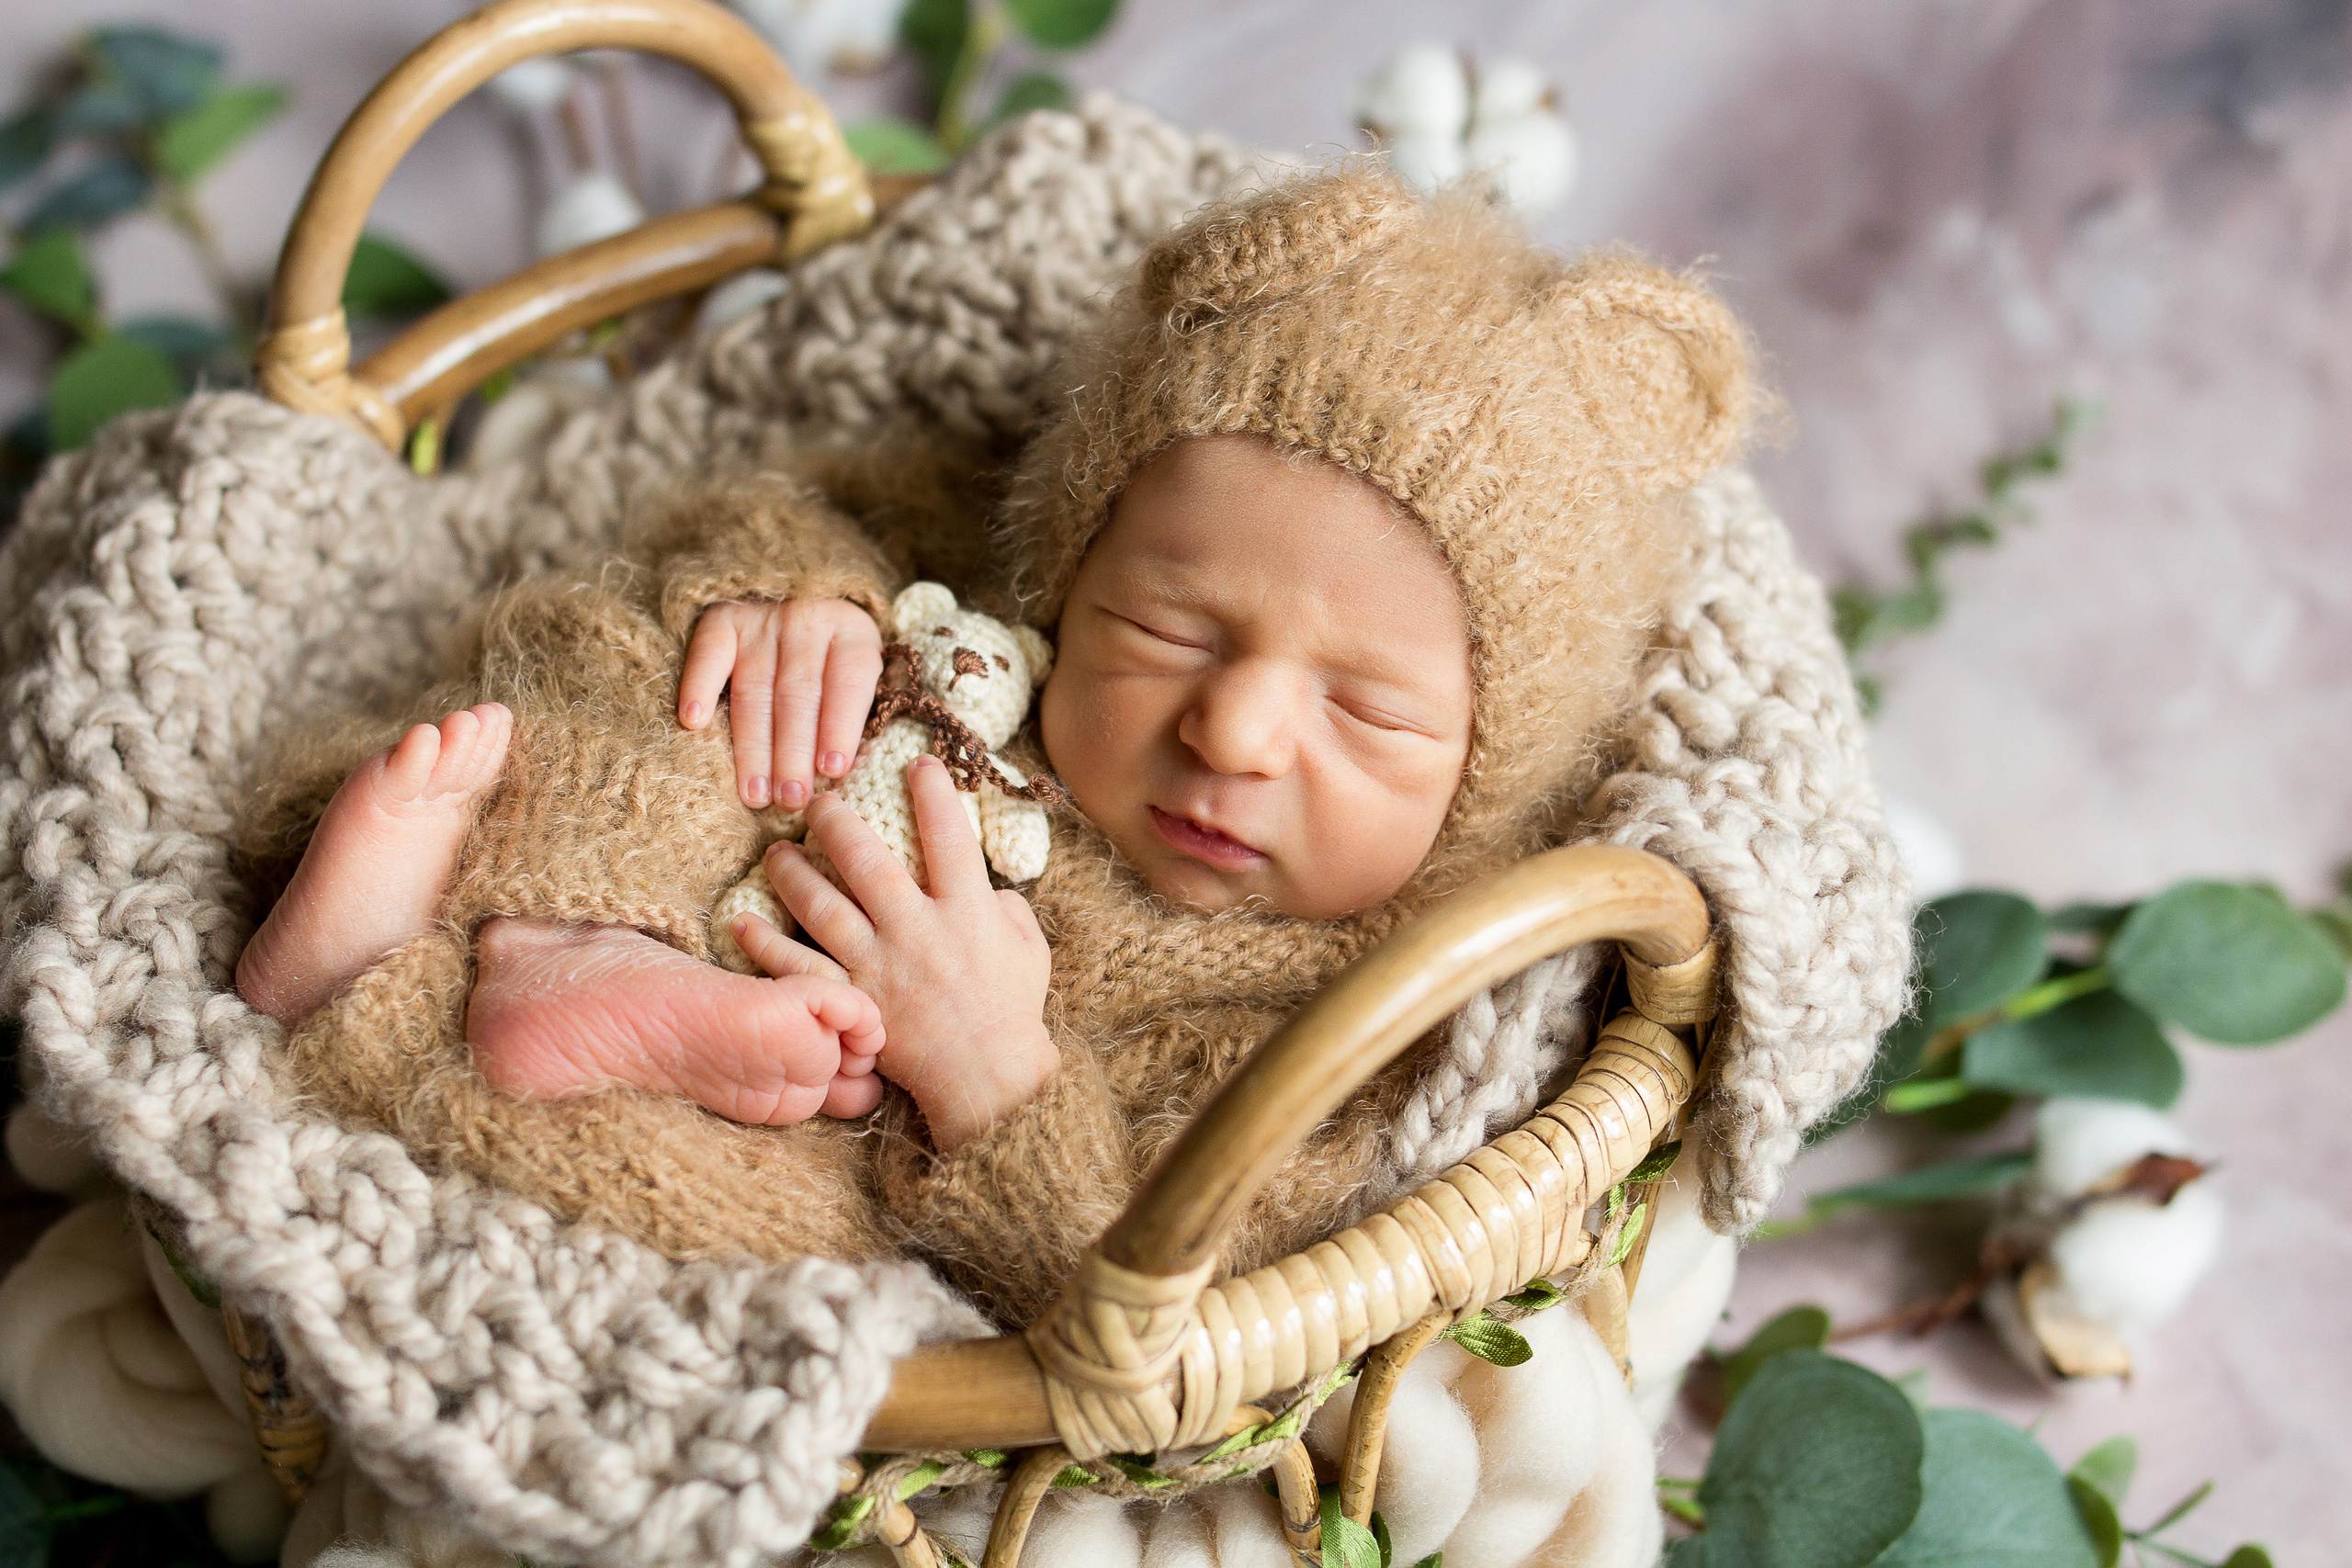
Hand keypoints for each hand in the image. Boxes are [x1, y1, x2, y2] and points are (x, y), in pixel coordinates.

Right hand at [679, 598, 881, 809]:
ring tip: (754, 793)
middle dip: (794, 753)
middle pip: (798, 694)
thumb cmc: (833, 653)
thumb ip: (853, 708)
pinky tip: (694, 722)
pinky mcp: (723, 618)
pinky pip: (709, 653)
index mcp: (851, 632)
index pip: (847, 681)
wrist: (795, 587)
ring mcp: (762, 619)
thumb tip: (835, 774)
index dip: (840, 727)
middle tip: (790, 797)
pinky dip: (699, 686)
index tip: (832, 770)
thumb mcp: (860, 667)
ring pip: (755, 689)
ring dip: (753, 746)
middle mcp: (806, 620)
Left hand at [745, 754, 1056, 1149]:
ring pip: (822, 906)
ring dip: (791, 873)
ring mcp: (880, 965)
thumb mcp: (1029, 947)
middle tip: (816, 801)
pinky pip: (799, 967)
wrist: (989, 1078)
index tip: (916, 764)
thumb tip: (987, 887)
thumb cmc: (1014, 1010)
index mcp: (967, 909)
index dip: (932, 792)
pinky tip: (743, 922)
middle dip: (836, 822)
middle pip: (866, 861)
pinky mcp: (854, 1000)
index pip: (948, 835)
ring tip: (775, 852)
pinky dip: (766, 945)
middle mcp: (917, 929)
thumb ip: (1006, 907)